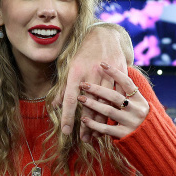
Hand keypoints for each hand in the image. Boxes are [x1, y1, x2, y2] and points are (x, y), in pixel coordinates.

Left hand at [55, 24, 130, 138]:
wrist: (104, 35)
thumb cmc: (83, 53)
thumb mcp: (70, 68)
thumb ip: (64, 88)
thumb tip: (54, 106)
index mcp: (76, 73)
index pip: (70, 99)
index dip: (68, 116)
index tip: (66, 132)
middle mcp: (91, 74)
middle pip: (89, 105)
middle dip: (86, 124)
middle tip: (83, 139)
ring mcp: (107, 74)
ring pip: (105, 103)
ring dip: (100, 120)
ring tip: (95, 135)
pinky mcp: (120, 74)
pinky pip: (118, 96)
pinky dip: (115, 109)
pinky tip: (111, 121)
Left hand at [77, 62, 148, 138]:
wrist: (152, 141)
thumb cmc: (139, 119)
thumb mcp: (137, 105)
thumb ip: (126, 94)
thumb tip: (111, 76)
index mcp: (139, 100)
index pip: (127, 82)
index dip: (115, 72)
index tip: (102, 63)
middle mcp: (136, 110)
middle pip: (114, 96)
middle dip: (97, 89)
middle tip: (83, 84)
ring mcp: (131, 122)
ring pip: (108, 111)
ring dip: (92, 104)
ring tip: (80, 99)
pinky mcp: (125, 135)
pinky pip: (106, 128)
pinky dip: (94, 124)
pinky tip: (84, 119)